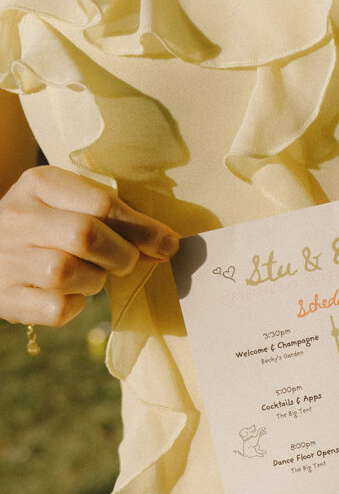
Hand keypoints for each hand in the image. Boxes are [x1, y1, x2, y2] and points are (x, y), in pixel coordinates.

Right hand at [0, 166, 179, 326]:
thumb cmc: (48, 226)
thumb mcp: (71, 204)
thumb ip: (114, 218)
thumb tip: (166, 244)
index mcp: (39, 184)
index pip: (102, 203)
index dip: (143, 228)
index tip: (168, 244)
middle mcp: (18, 217)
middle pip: (86, 236)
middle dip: (121, 255)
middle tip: (127, 262)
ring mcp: (7, 259)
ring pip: (67, 273)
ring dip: (94, 281)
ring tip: (90, 274)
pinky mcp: (6, 298)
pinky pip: (56, 309)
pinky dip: (74, 307)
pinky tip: (70, 295)